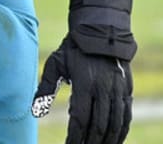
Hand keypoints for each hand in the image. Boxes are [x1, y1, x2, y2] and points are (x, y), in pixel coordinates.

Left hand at [32, 0, 136, 143]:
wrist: (101, 30)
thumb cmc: (74, 48)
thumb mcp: (56, 63)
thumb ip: (45, 88)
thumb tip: (35, 111)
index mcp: (84, 84)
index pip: (80, 119)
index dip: (75, 137)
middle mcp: (103, 89)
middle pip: (98, 126)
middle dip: (90, 142)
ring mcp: (118, 91)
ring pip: (115, 124)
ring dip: (106, 141)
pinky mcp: (127, 90)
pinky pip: (126, 117)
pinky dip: (121, 132)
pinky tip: (114, 141)